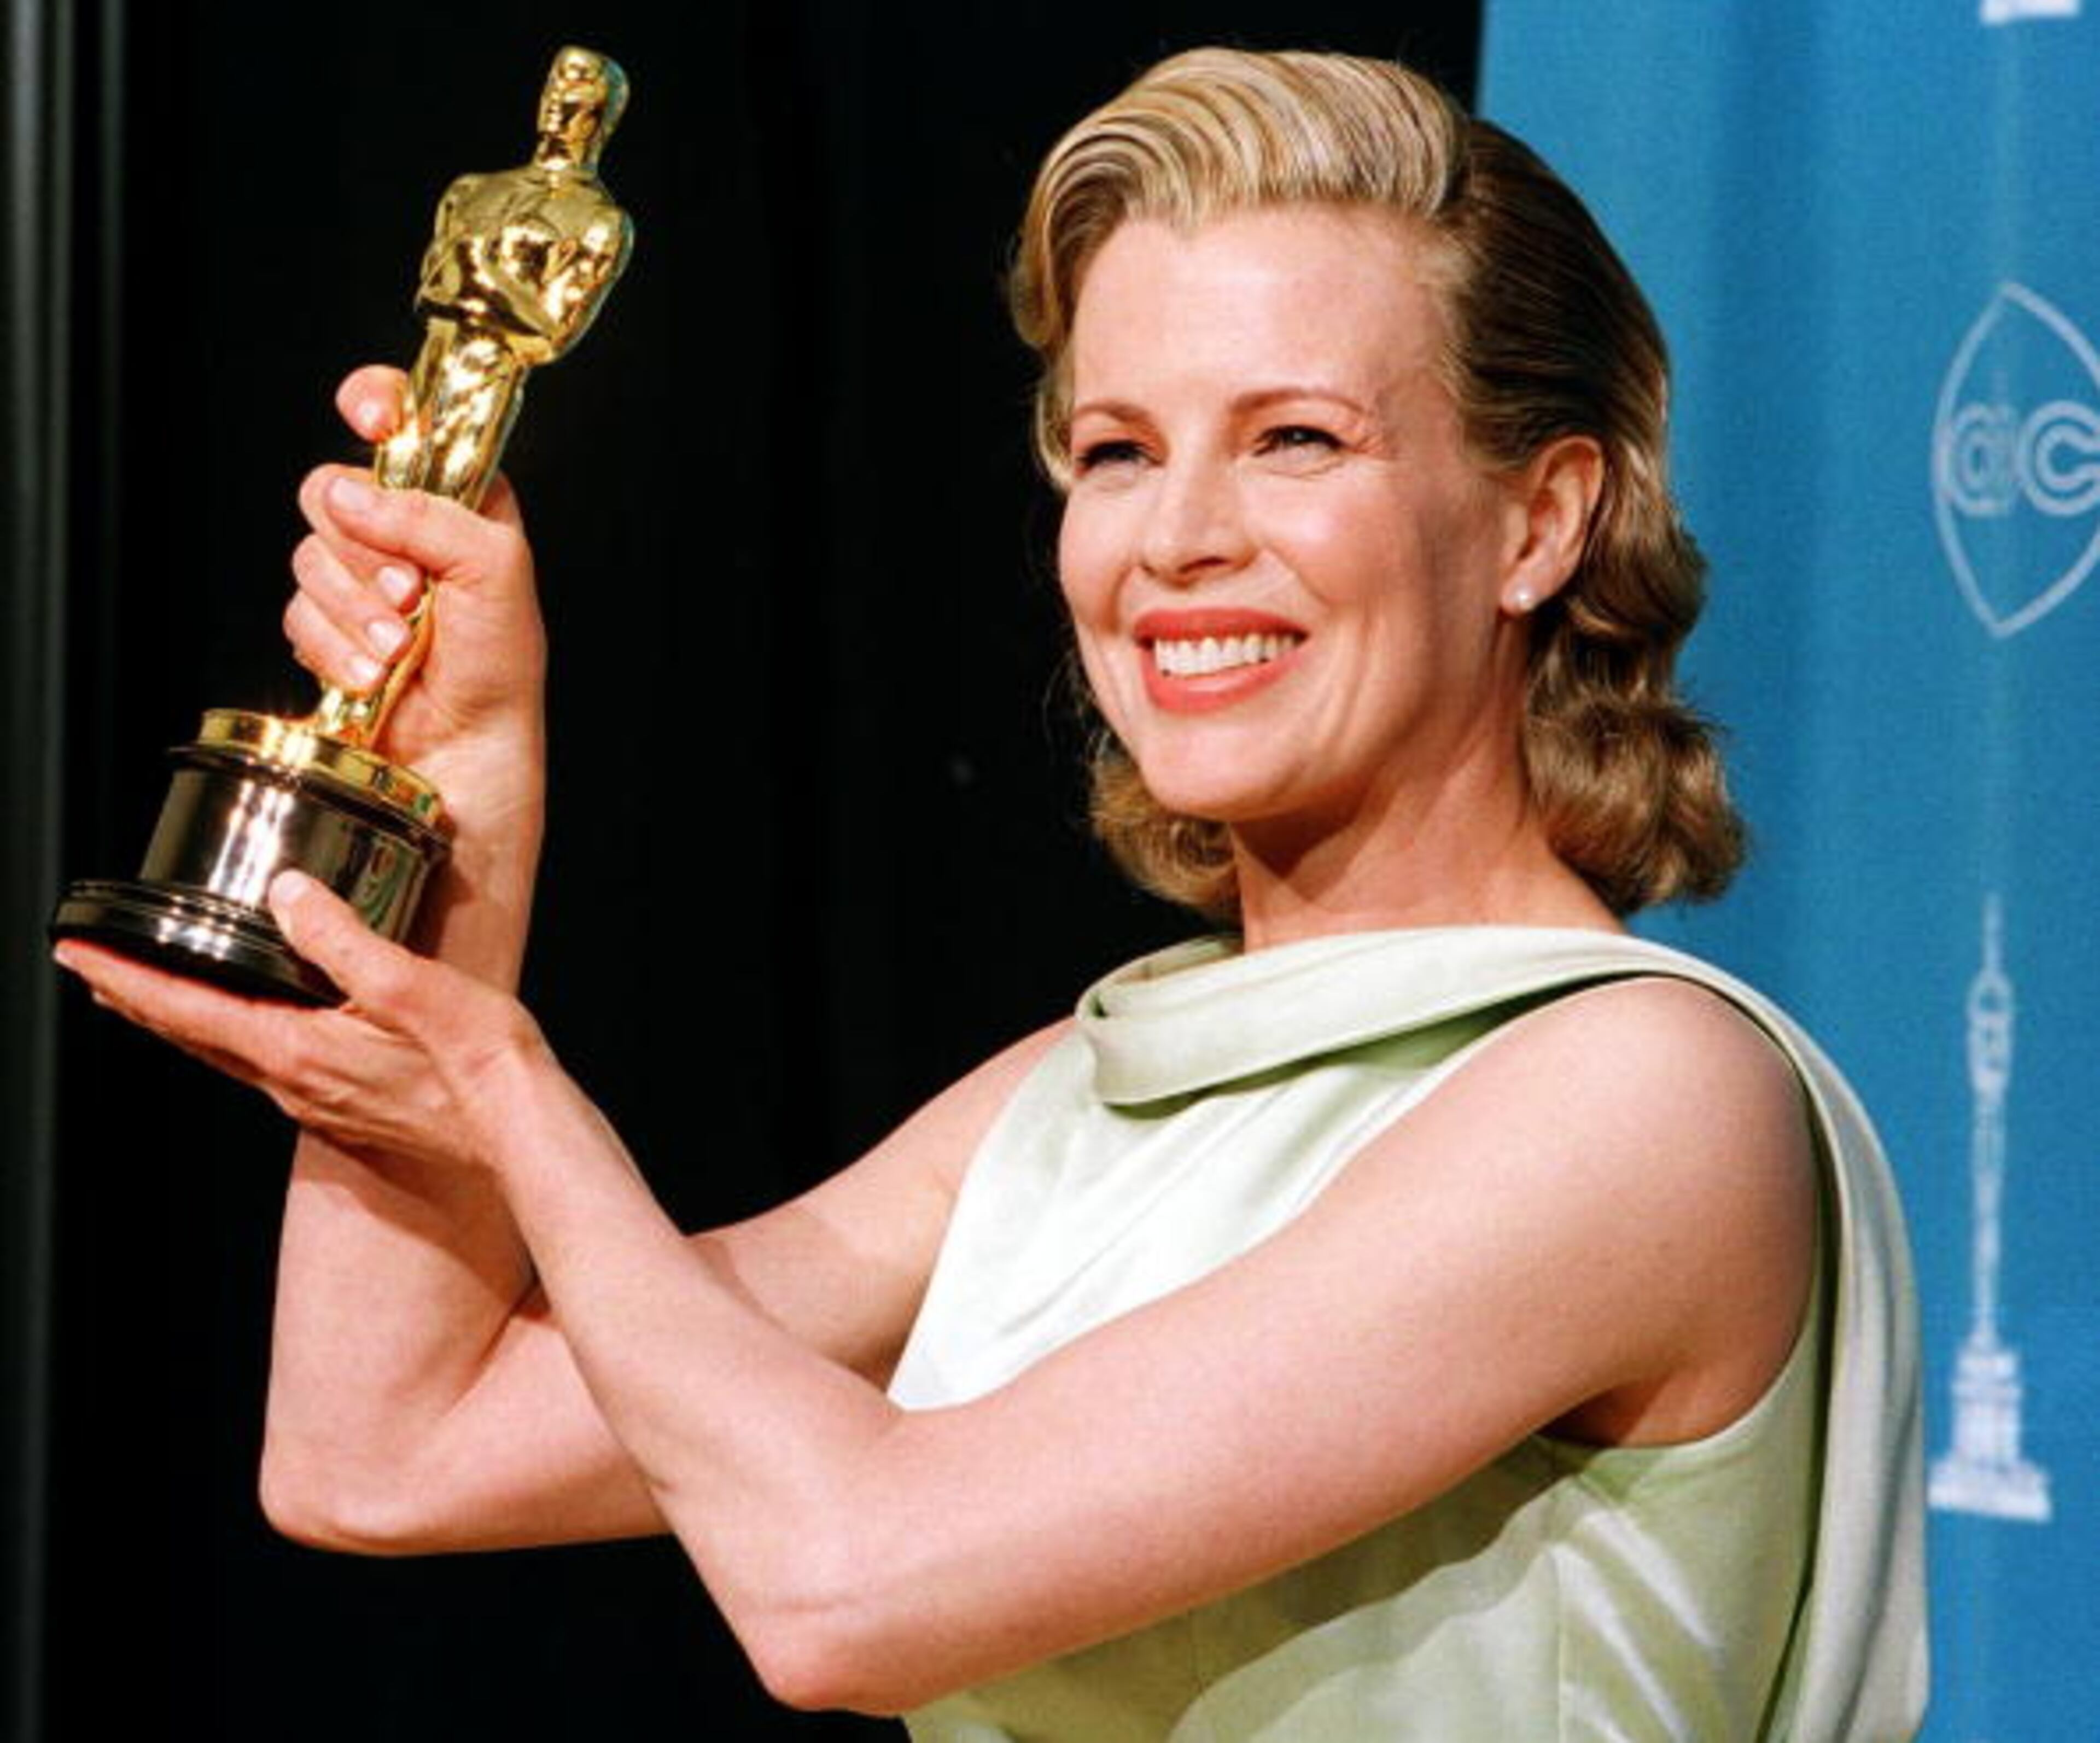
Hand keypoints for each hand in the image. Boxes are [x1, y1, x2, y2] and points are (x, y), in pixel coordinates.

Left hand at [55, 870, 545, 1177]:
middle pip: (191, 1035)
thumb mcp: (407, 983)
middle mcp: (293, 1082)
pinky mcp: (348, 1104)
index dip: (123, 978)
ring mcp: (318, 1099)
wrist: (518, 1132)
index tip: (73, 954)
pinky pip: (268, 1062)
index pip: (183, 1009)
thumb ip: (341, 936)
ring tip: (154, 992)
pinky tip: (252, 1022)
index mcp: (295, 1050)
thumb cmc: (477, 1063)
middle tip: (91, 970)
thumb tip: (287, 890)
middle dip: (137, 999)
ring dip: (181, 1018)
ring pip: (226, 1051)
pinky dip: (232, 1034)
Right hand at [287, 367, 545, 802]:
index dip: (375, 404)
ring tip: (401, 648)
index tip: (368, 419)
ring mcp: (360, 579)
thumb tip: (351, 492)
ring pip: (308, 555)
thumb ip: (429, 515)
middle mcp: (400, 531)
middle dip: (365, 549)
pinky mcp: (327, 627)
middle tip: (412, 594)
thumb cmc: (499, 662)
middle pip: (330, 490)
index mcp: (452, 500)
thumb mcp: (494, 570)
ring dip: (356, 609)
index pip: (403, 421)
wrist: (467, 747)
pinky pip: (296, 614)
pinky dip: (335, 646)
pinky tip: (371, 672)